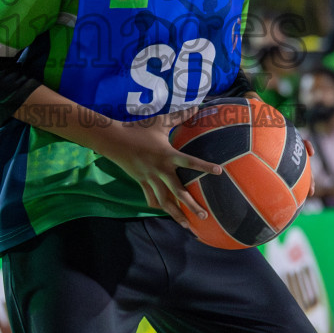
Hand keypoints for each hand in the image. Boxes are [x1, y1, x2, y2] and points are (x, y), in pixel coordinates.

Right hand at [90, 108, 218, 230]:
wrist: (114, 140)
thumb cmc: (138, 128)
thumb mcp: (159, 121)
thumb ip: (179, 116)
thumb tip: (196, 107)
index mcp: (167, 155)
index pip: (190, 161)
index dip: (204, 166)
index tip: (219, 172)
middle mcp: (160, 170)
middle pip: (178, 191)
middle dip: (191, 205)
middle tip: (204, 215)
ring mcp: (149, 178)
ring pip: (164, 200)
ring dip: (176, 213)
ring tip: (187, 225)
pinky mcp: (141, 182)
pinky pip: (151, 197)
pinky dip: (159, 206)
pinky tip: (166, 213)